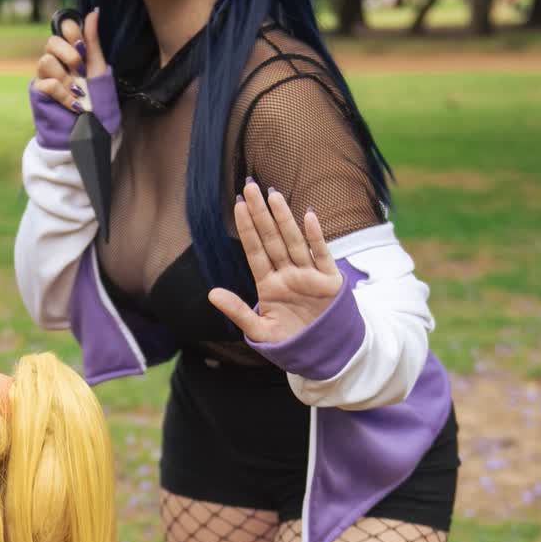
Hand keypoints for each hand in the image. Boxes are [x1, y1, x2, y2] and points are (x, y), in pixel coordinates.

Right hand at [32, 8, 107, 112]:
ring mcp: (45, 74)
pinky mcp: (39, 90)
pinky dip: (63, 94)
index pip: (64, 26)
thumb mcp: (98, 67)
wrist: (90, 126)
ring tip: (79, 93)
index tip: (83, 49)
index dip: (72, 34)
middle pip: (51, 42)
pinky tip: (74, 104)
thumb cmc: (96, 97)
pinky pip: (48, 84)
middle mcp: (56, 58)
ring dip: (66, 78)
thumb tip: (95, 10)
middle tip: (81, 71)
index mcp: (71, 49)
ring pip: (46, 61)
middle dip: (69, 55)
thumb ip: (92, 41)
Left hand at [207, 180, 342, 343]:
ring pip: (294, 242)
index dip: (247, 229)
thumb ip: (237, 311)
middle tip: (250, 187)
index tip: (238, 205)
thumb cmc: (290, 342)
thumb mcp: (260, 330)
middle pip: (272, 239)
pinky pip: (322, 255)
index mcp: (269, 285)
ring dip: (284, 219)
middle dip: (261, 214)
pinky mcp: (329, 281)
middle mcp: (287, 275)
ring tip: (273, 196)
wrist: (322, 354)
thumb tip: (211, 293)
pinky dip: (316, 237)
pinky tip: (308, 216)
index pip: (255, 251)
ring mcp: (308, 275)